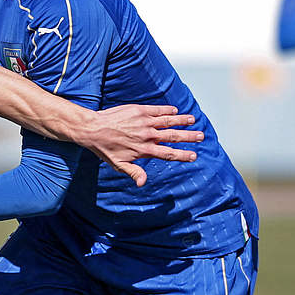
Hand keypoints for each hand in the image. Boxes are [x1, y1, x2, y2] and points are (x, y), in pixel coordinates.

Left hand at [85, 105, 202, 186]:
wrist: (93, 129)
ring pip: (168, 121)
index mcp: (144, 150)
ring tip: (193, 120)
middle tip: (201, 136)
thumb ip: (134, 172)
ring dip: (182, 120)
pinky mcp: (139, 110)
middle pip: (173, 136)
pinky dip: (167, 110)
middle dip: (189, 137)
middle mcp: (147, 136)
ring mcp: (144, 122)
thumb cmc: (105, 148)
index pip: (168, 154)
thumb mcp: (118, 164)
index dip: (183, 155)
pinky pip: (158, 110)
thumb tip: (142, 183)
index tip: (194, 155)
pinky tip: (175, 110)